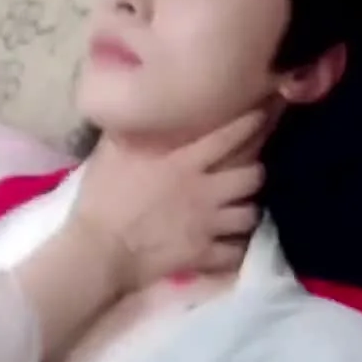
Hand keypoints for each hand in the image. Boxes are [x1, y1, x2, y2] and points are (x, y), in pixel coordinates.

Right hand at [73, 111, 266, 292]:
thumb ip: (135, 129)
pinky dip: (238, 248)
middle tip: (249, 172)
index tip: (264, 114)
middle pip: (253, 176)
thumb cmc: (101, 197)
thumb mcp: (112, 151)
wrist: (97, 249)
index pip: (229, 137)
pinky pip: (236, 251)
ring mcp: (208, 224)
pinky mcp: (204, 254)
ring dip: (248, 210)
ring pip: (251, 214)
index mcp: (184, 162)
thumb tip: (141, 107)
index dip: (252, 123)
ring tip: (242, 208)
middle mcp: (205, 191)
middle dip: (255, 172)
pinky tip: (233, 243)